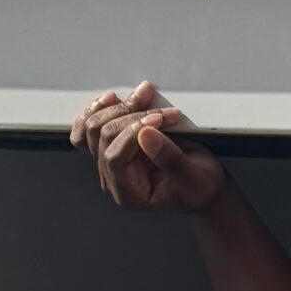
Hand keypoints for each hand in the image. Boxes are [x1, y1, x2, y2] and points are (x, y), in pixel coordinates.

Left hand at [71, 80, 226, 212]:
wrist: (202, 183)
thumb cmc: (198, 188)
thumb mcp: (193, 178)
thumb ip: (169, 159)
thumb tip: (145, 135)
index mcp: (128, 193)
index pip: (114, 158)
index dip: (131, 133)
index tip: (156, 119)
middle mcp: (113, 177)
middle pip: (102, 138)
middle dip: (130, 116)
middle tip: (159, 110)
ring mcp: (110, 160)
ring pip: (93, 127)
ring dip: (118, 107)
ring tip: (144, 97)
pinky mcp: (114, 144)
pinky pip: (89, 126)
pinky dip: (99, 109)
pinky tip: (111, 99)